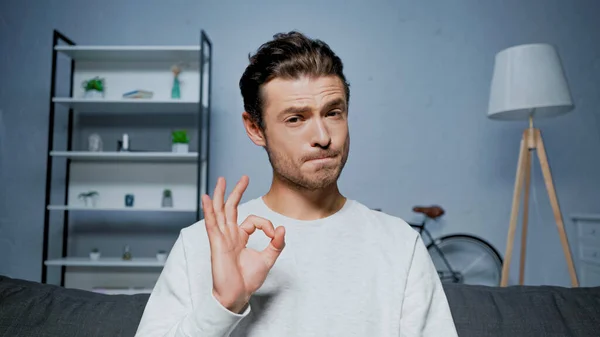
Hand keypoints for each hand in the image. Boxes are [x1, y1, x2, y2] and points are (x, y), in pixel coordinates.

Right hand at [202, 176, 285, 313]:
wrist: (236, 295)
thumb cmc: (247, 280)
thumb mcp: (268, 259)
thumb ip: (276, 244)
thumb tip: (283, 228)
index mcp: (240, 238)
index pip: (253, 220)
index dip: (267, 224)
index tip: (275, 235)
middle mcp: (229, 235)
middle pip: (231, 208)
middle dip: (237, 191)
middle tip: (243, 178)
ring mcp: (222, 238)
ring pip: (220, 211)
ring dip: (220, 195)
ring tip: (221, 180)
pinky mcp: (217, 243)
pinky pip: (211, 223)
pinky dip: (208, 210)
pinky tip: (207, 198)